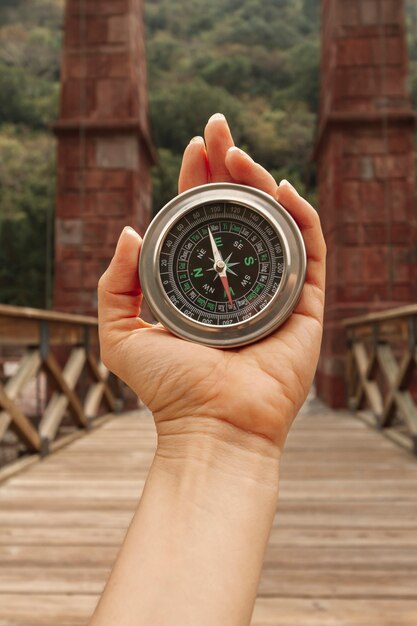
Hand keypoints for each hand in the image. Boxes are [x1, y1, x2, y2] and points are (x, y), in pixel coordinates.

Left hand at [98, 113, 325, 449]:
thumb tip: (129, 229)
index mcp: (200, 281)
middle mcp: (238, 279)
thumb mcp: (120, 334)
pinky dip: (301, 215)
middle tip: (219, 127)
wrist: (213, 425)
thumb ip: (115, 284)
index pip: (202, 219)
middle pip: (239, 210)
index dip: (198, 179)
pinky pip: (309, 249)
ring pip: (274, 220)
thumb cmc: (169, 389)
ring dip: (260, 181)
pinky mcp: (305, 303)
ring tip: (239, 153)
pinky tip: (282, 188)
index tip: (194, 145)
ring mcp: (273, 288)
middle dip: (230, 165)